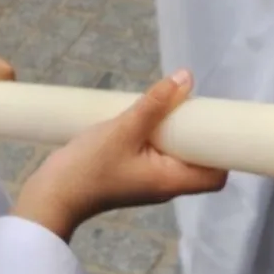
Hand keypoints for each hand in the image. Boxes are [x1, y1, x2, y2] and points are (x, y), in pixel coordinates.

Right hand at [13, 69, 227, 237]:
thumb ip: (155, 103)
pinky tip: (145, 116)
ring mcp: (148, 182)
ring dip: (174, 131)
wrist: (49, 196)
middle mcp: (166, 185)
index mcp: (172, 181)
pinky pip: (155, 154)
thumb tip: (186, 78)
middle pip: (198, 162)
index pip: (217, 176)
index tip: (219, 122)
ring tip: (167, 106)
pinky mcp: (131, 175)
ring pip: (175, 155)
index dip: (224, 151)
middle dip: (197, 133)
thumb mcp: (124, 129)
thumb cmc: (88, 168)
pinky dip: (155, 136)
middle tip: (190, 106)